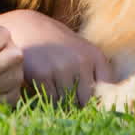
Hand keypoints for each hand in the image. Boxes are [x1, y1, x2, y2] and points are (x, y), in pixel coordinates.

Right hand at [0, 9, 114, 104]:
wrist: (28, 27)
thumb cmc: (59, 46)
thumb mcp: (83, 53)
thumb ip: (96, 76)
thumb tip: (106, 107)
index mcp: (96, 56)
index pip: (106, 92)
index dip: (98, 103)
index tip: (90, 105)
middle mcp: (81, 61)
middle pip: (85, 101)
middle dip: (77, 104)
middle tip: (68, 99)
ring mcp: (61, 67)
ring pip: (67, 102)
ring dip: (61, 102)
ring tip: (54, 88)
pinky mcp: (42, 74)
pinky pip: (51, 100)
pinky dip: (47, 99)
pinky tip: (44, 87)